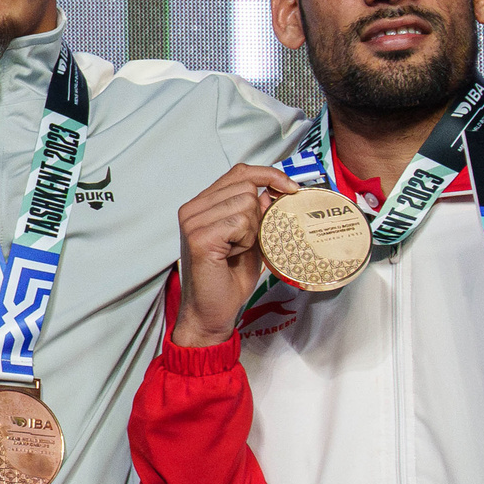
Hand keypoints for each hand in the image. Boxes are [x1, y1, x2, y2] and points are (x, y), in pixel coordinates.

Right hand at [173, 163, 300, 345]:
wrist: (211, 312)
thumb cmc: (229, 278)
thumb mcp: (250, 238)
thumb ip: (257, 213)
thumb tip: (271, 191)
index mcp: (202, 205)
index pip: (239, 171)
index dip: (268, 174)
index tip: (290, 188)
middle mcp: (193, 209)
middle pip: (245, 185)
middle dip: (258, 213)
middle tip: (247, 241)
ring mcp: (193, 221)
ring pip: (245, 203)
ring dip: (251, 229)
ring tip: (236, 250)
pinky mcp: (199, 237)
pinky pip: (240, 223)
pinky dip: (245, 240)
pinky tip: (231, 256)